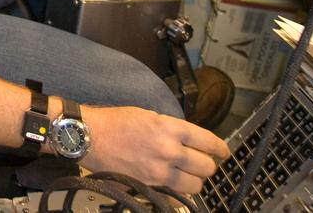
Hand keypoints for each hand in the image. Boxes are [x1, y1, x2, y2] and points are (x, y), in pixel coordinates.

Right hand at [80, 105, 228, 194]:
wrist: (89, 136)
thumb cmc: (115, 122)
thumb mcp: (148, 116)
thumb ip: (171, 129)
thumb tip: (189, 142)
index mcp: (170, 129)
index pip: (209, 142)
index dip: (220, 149)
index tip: (222, 152)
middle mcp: (169, 151)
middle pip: (206, 167)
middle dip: (206, 165)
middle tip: (201, 163)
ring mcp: (159, 172)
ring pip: (195, 185)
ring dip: (194, 181)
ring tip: (186, 176)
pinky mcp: (148, 187)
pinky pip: (175, 197)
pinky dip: (177, 194)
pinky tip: (172, 186)